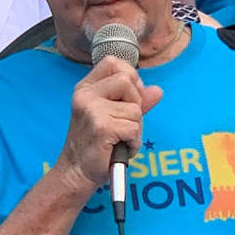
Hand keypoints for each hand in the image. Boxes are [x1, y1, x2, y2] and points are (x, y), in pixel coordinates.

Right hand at [56, 56, 161, 192]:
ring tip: (121, 138)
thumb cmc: (95, 144)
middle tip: (125, 121)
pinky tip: (121, 148)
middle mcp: (86, 95)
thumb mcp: (113, 116)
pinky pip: (133, 128)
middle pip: (127, 80)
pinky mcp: (102, 127)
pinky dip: (133, 141)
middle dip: (136, 102)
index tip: (129, 96)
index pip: (112, 62)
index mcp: (86, 88)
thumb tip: (157, 91)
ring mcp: (92, 110)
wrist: (77, 171)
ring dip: (135, 127)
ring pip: (135, 108)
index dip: (129, 75)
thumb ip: (135, 101)